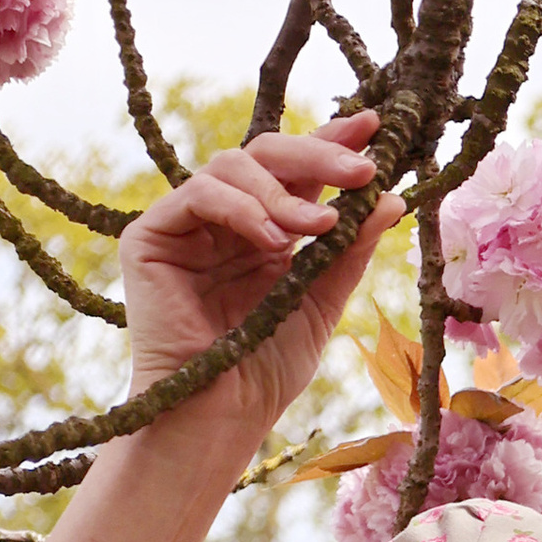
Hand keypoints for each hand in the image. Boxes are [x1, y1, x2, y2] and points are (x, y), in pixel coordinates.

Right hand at [120, 113, 404, 437]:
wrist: (219, 415)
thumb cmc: (266, 370)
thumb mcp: (322, 302)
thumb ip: (349, 250)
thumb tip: (390, 196)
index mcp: (264, 228)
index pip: (296, 169)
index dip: (332, 141)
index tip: (374, 126)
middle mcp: (224, 217)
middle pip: (265, 153)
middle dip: (318, 155)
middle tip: (360, 170)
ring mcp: (185, 224)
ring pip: (232, 164)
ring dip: (283, 192)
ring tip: (316, 228)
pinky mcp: (150, 236)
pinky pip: (197, 194)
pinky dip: (242, 208)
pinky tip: (272, 240)